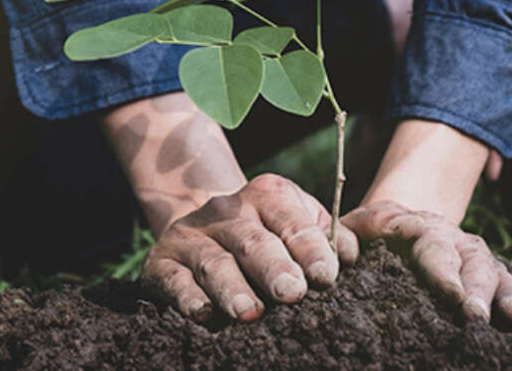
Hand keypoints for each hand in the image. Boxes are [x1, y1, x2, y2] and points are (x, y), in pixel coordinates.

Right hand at [141, 173, 358, 321]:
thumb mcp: (301, 225)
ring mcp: (190, 235)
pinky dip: (188, 298)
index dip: (309, 247)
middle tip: (292, 293)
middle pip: (251, 240)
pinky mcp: (161, 262)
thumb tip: (350, 255)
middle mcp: (225, 210)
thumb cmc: (270, 238)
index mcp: (266, 195)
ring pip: (213, 262)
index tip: (326, 276)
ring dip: (231, 288)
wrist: (204, 233)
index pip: (290, 219)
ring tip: (249, 313)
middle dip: (273, 268)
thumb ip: (331, 237)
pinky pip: (174, 280)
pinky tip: (204, 315)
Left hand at [342, 200, 511, 325]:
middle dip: (473, 286)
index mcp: (412, 224)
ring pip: (491, 269)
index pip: (430, 242)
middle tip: (475, 315)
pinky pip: (505, 283)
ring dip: (500, 293)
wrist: (390, 223)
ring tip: (509, 318)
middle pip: (467, 256)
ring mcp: (469, 253)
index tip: (450, 294)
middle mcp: (448, 235)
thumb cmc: (364, 235)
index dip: (442, 268)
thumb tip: (335, 262)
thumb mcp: (349, 229)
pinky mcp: (484, 273)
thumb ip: (341, 240)